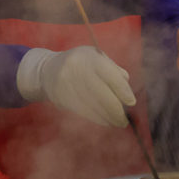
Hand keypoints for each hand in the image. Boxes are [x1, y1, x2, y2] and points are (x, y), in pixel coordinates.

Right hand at [16, 46, 135, 127]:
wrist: (47, 69)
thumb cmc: (80, 63)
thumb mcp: (96, 58)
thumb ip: (113, 70)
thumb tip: (127, 92)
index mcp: (89, 57)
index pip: (111, 75)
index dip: (123, 91)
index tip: (131, 102)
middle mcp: (77, 69)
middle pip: (102, 94)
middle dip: (116, 111)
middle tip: (124, 120)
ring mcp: (67, 84)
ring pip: (93, 106)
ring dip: (107, 117)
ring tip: (117, 122)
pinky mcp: (60, 97)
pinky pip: (83, 111)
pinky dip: (96, 118)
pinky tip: (104, 121)